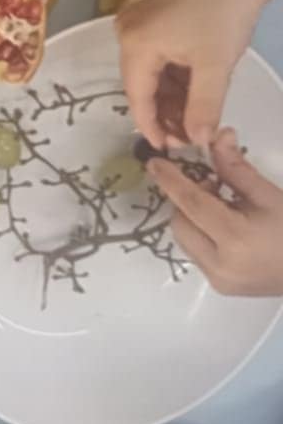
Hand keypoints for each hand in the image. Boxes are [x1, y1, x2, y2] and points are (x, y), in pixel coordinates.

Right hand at [116, 0, 259, 150]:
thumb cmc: (224, 16)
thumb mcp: (215, 67)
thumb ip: (204, 109)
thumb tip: (198, 143)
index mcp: (134, 44)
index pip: (137, 96)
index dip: (152, 126)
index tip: (169, 151)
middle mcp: (126, 33)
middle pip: (141, 85)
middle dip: (165, 113)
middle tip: (189, 138)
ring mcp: (136, 24)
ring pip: (150, 74)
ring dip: (171, 98)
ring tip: (195, 119)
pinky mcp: (149, 20)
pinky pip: (156, 59)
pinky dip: (173, 79)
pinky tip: (192, 94)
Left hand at [150, 129, 282, 296]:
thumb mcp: (269, 195)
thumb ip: (235, 168)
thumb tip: (216, 135)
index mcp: (235, 239)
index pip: (191, 203)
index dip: (171, 180)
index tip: (154, 162)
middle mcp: (220, 265)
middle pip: (181, 222)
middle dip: (187, 200)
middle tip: (212, 185)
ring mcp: (219, 280)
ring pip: (185, 239)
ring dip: (192, 217)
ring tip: (222, 206)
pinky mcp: (222, 288)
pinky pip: (197, 253)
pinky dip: (201, 235)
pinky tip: (225, 227)